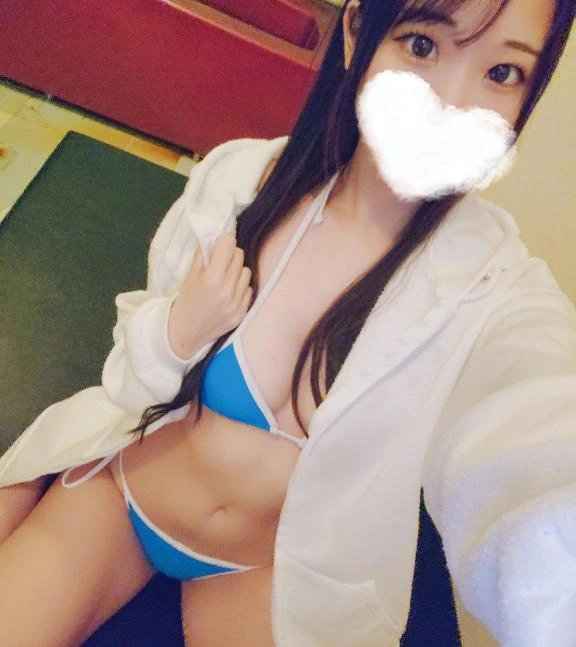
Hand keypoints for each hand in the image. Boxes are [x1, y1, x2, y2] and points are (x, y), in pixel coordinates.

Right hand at [167, 234, 252, 358]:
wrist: (186, 334)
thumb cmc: (186, 302)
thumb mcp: (190, 276)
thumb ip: (203, 256)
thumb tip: (215, 238)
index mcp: (211, 279)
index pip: (228, 246)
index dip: (224, 241)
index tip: (220, 243)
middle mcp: (227, 291)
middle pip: (239, 256)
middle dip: (229, 255)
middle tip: (220, 261)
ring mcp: (237, 303)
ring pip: (246, 272)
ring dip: (237, 270)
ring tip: (225, 278)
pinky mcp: (243, 313)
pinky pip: (248, 289)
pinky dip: (240, 287)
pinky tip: (229, 292)